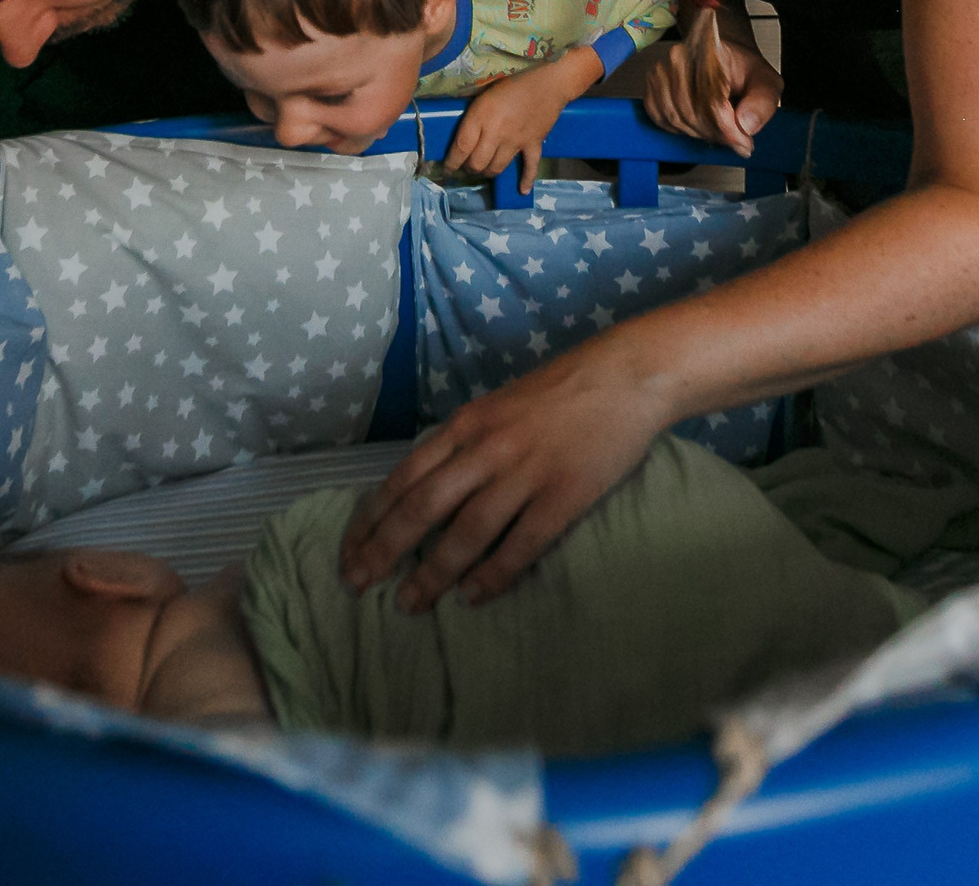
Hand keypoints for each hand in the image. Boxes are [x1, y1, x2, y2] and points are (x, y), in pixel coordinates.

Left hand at [339, 335, 670, 610]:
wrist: (628, 374)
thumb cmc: (562, 390)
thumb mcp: (498, 405)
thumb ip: (465, 442)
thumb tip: (429, 486)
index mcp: (466, 424)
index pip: (403, 476)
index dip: (371, 517)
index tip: (349, 550)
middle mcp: (487, 448)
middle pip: (422, 506)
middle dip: (384, 550)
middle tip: (357, 584)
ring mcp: (526, 472)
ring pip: (465, 531)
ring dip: (433, 573)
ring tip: (409, 604)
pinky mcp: (565, 494)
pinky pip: (520, 544)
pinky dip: (492, 574)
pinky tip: (472, 596)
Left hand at [445, 54, 596, 192]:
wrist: (548, 77)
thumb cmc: (512, 80)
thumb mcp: (483, 93)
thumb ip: (473, 115)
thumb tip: (461, 134)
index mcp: (480, 117)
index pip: (460, 148)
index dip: (451, 163)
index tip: (447, 170)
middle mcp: (496, 133)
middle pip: (477, 163)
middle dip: (469, 168)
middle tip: (467, 166)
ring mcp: (516, 141)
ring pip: (497, 168)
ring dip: (488, 172)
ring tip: (484, 169)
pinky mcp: (534, 143)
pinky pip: (529, 167)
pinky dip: (526, 180)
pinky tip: (522, 190)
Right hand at [640, 29, 781, 156]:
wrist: (724, 60)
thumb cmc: (742, 69)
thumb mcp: (767, 82)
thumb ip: (761, 102)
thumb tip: (745, 125)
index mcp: (709, 52)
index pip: (712, 99)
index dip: (728, 128)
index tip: (743, 143)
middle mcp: (680, 58)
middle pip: (693, 112)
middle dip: (718, 135)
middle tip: (737, 141)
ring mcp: (661, 73)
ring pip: (677, 119)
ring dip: (701, 134)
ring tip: (721, 133)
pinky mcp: (652, 88)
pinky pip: (662, 119)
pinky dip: (682, 130)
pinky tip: (699, 126)